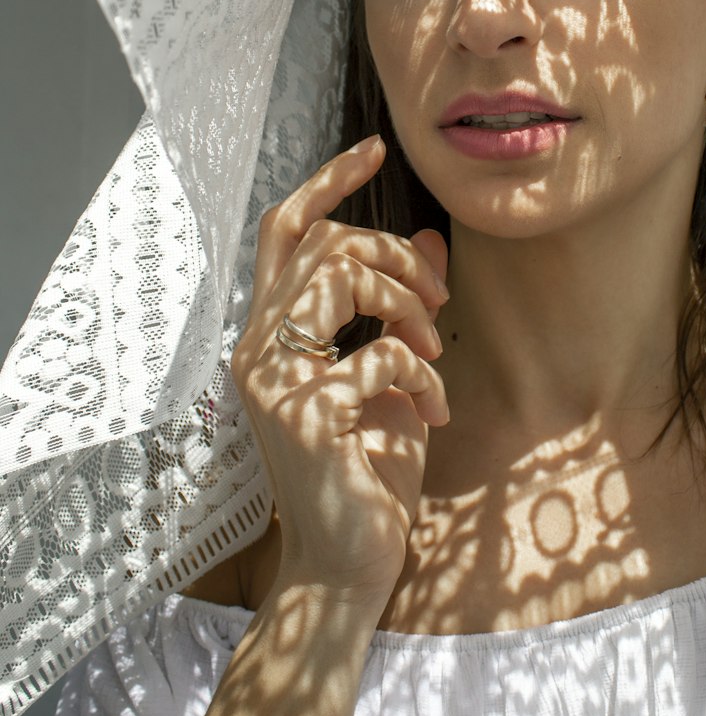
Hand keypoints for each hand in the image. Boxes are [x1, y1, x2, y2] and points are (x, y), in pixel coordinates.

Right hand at [230, 137, 449, 605]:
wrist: (347, 567)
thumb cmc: (367, 474)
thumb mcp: (395, 379)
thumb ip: (401, 312)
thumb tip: (431, 241)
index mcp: (272, 335)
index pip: (285, 232)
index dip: (327, 182)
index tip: (374, 148)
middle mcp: (259, 349)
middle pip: (327, 244)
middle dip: (395, 256)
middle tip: (438, 302)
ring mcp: (275, 380)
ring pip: (341, 277)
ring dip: (406, 302)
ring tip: (432, 345)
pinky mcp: (305, 414)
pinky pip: (381, 354)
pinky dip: (424, 376)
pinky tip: (435, 413)